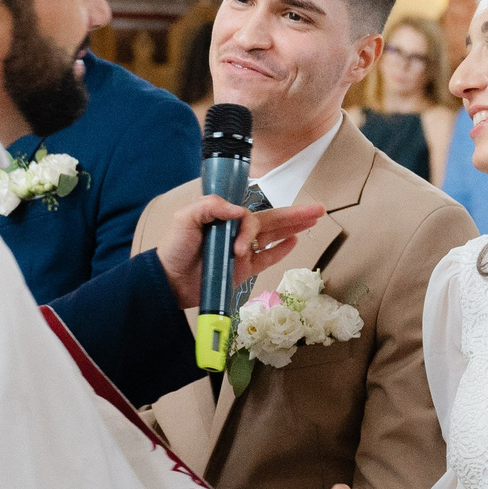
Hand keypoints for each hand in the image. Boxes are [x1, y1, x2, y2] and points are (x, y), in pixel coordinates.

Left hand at [155, 194, 324, 308]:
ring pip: (274, 236)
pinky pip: (267, 258)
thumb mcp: (186, 219)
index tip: (239, 246)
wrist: (170, 281)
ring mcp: (243, 252)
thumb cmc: (175, 248)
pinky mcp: (244, 270)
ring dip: (293, 227)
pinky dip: (280, 250)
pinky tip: (294, 240)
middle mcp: (237, 233)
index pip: (251, 216)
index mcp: (225, 217)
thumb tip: (240, 212)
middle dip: (295, 214)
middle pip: (271, 220)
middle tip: (318, 209)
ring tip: (313, 220)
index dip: (250, 228)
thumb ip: (210, 207)